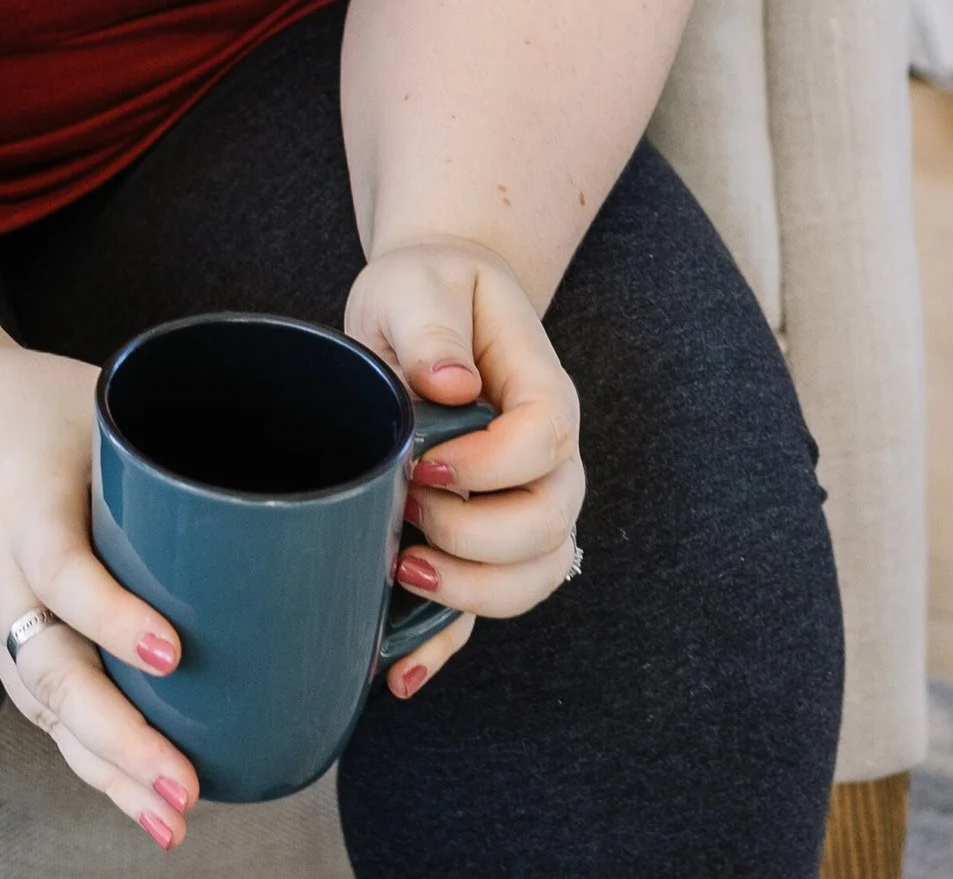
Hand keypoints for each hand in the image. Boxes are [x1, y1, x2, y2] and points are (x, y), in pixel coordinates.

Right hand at [0, 338, 201, 850]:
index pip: (61, 571)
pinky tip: (139, 798)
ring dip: (109, 770)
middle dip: (120, 738)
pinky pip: (40, 708)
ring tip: (173, 818)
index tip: (172, 655)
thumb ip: (163, 446)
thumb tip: (275, 489)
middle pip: (50, 670)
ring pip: (45, 709)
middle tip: (185, 785)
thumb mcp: (91, 399)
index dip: (112, 616)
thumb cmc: (22, 399)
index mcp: (23, 504)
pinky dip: (88, 756)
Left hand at [344, 235, 584, 699]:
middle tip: (406, 508)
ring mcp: (528, 504)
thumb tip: (452, 386)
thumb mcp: (419, 284)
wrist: (434, 303)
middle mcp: (551, 458)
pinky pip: (487, 604)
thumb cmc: (428, 289)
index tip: (423, 460)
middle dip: (476, 535)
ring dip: (471, 593)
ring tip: (402, 570)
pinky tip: (400, 669)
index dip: (490, 465)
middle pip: (550, 524)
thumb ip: (432, 327)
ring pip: (535, 577)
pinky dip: (448, 643)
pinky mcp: (488, 539)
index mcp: (542, 389)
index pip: (546, 440)